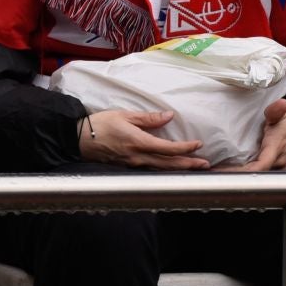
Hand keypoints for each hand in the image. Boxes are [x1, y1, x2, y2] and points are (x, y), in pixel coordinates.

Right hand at [78, 109, 209, 170]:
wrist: (78, 139)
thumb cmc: (100, 124)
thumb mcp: (125, 115)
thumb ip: (148, 118)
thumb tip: (169, 116)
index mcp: (138, 143)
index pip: (168, 149)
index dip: (185, 148)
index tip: (198, 145)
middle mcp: (138, 158)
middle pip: (168, 164)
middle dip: (188, 164)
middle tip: (206, 165)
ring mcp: (133, 165)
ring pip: (161, 169)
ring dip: (179, 168)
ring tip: (194, 167)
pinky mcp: (128, 167)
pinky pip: (151, 169)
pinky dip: (165, 169)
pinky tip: (172, 167)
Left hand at [219, 99, 285, 171]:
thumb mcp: (285, 112)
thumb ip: (277, 110)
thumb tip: (280, 104)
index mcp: (277, 148)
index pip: (260, 166)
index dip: (242, 172)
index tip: (224, 173)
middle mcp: (279, 162)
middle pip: (255, 176)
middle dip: (233, 177)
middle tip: (210, 174)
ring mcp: (279, 169)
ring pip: (257, 178)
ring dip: (238, 178)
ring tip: (216, 175)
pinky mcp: (278, 171)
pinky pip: (260, 176)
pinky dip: (246, 176)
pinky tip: (231, 173)